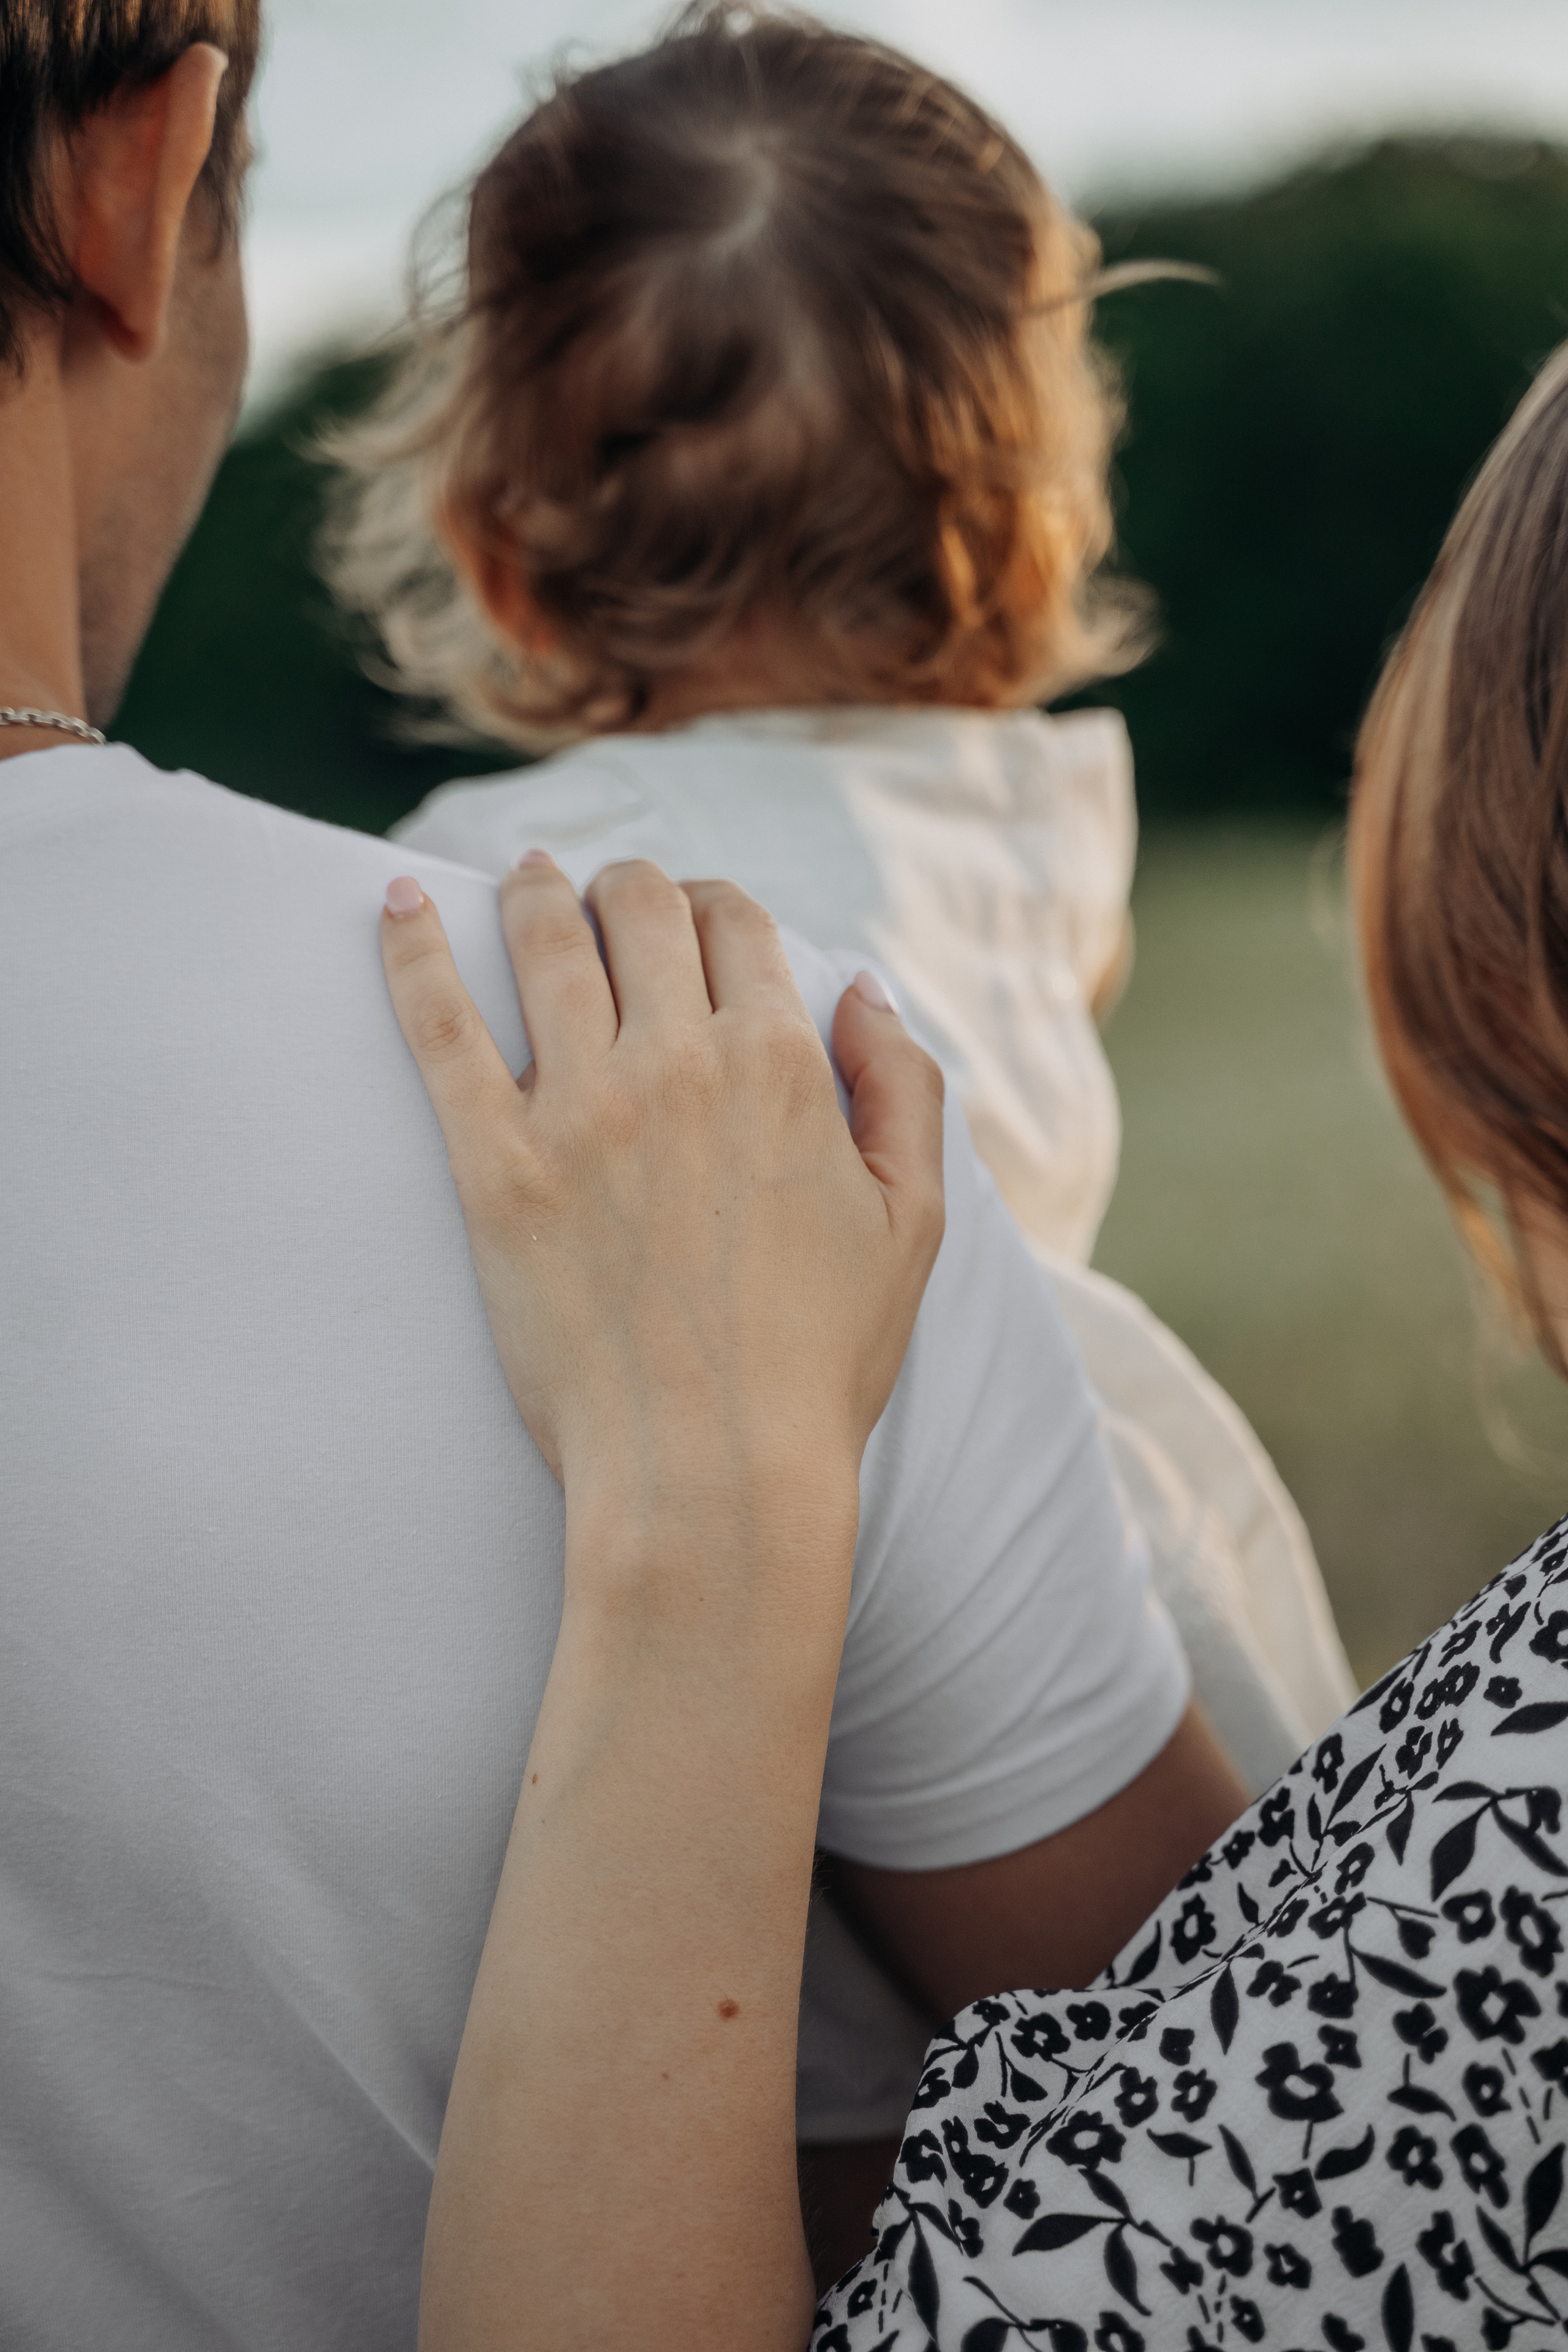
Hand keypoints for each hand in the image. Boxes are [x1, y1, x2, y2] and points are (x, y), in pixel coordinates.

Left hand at [381, 855, 944, 1531]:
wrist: (715, 1474)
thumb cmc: (821, 1362)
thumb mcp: (912, 1221)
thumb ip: (904, 1085)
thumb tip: (862, 987)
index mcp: (781, 1065)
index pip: (735, 921)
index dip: (714, 907)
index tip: (695, 923)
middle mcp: (679, 1063)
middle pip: (641, 908)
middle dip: (630, 888)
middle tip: (611, 903)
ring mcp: (580, 1110)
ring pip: (546, 941)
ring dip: (535, 891)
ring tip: (524, 881)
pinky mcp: (495, 1167)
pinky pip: (439, 1027)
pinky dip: (413, 951)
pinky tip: (397, 905)